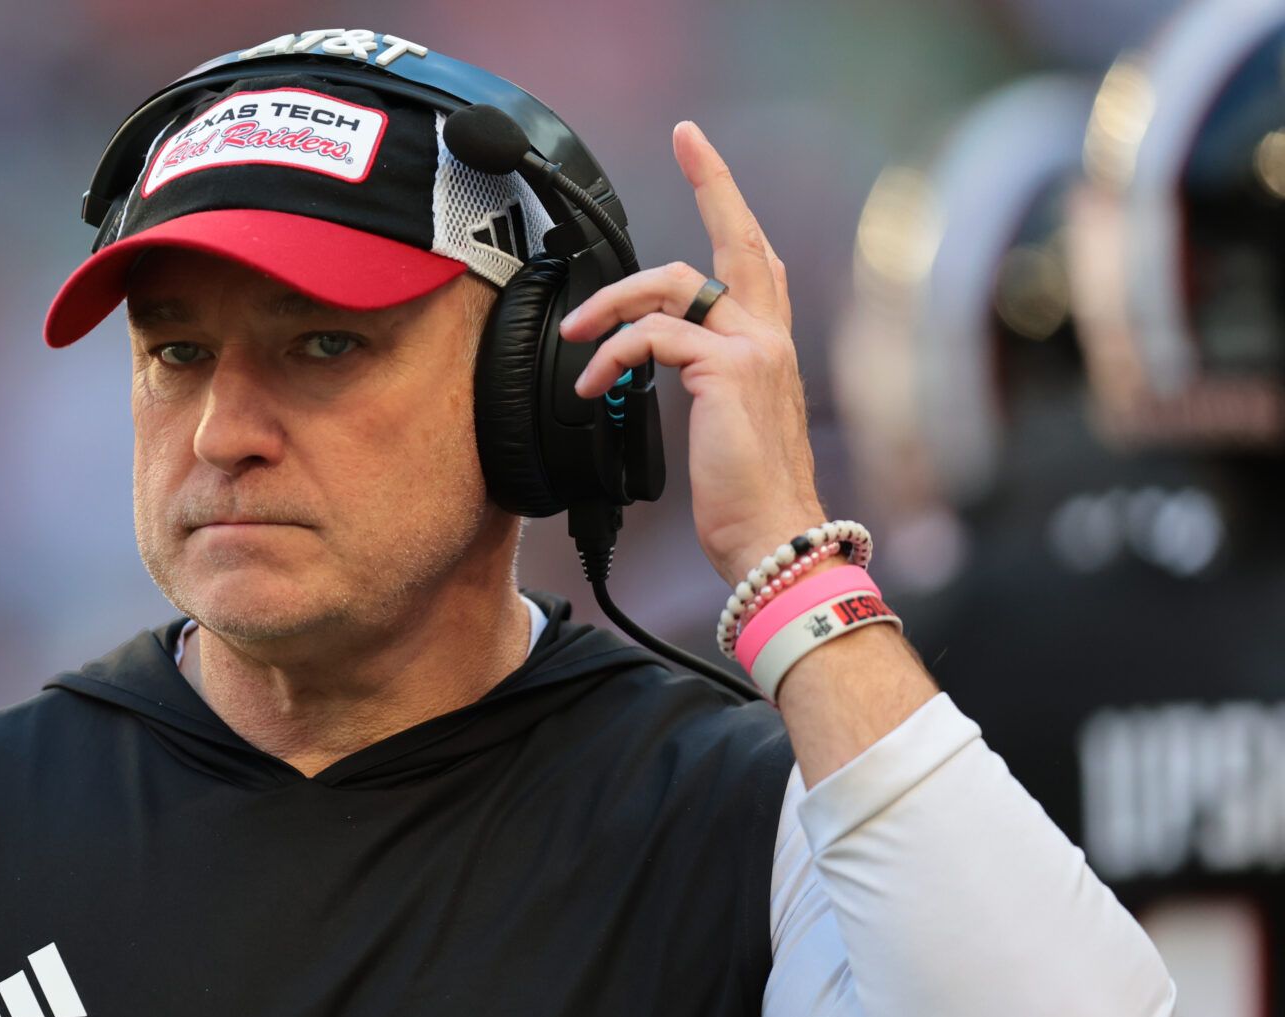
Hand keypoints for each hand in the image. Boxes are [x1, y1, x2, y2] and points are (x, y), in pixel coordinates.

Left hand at [558, 121, 823, 585]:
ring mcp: (752, 349)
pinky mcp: (725, 371)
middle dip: (711, 181)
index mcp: (768, 346)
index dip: (729, 204)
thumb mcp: (724, 426)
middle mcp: (767, 337)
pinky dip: (611, 355)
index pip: (755, 260)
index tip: (704, 155)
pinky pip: (651, 339)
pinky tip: (594, 384)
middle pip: (736, 239)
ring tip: (577, 336)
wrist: (772, 541)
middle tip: (686, 140)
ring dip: (611, 304)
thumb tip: (646, 367)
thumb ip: (700, 381)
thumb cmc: (745, 498)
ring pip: (673, 285)